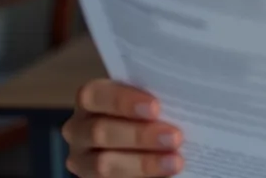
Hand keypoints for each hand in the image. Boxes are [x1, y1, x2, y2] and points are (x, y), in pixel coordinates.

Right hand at [62, 78, 185, 176]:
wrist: (144, 142)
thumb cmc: (150, 112)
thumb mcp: (149, 101)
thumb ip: (156, 98)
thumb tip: (187, 95)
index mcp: (90, 99)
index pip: (95, 95)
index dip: (123, 101)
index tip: (155, 107)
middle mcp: (78, 129)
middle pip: (101, 132)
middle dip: (140, 135)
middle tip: (175, 137)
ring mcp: (82, 160)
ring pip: (104, 165)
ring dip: (143, 163)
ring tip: (176, 161)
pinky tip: (166, 174)